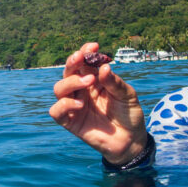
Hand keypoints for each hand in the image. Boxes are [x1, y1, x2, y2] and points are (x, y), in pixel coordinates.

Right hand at [49, 42, 149, 164]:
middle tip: (82, 58)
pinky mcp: (71, 121)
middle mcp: (81, 90)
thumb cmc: (129, 114)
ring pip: (59, 88)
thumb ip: (114, 83)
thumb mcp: (127, 95)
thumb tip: (103, 67)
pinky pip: (56, 111)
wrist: (131, 140)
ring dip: (71, 82)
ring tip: (88, 83)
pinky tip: (81, 104)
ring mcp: (74, 105)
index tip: (94, 45)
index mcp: (94, 80)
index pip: (84, 62)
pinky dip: (65, 105)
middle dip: (73, 62)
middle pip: (67, 72)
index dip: (85, 52)